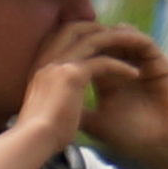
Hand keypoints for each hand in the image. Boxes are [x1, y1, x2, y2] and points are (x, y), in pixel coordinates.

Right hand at [20, 22, 146, 151]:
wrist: (32, 140)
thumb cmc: (40, 132)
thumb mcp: (46, 107)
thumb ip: (54, 96)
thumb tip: (60, 105)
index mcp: (40, 65)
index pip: (59, 35)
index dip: (79, 32)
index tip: (98, 39)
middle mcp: (46, 59)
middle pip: (74, 28)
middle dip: (97, 28)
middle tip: (119, 38)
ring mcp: (58, 64)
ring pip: (91, 40)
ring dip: (116, 41)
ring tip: (134, 48)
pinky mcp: (72, 76)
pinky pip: (103, 62)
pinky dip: (121, 66)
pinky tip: (135, 74)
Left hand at [70, 25, 167, 168]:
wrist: (161, 148)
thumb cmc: (130, 138)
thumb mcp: (94, 123)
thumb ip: (74, 108)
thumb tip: (42, 104)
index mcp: (107, 80)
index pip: (89, 54)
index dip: (74, 45)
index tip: (57, 41)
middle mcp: (125, 68)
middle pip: (104, 41)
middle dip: (90, 33)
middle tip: (75, 28)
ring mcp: (143, 65)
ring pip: (123, 38)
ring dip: (109, 32)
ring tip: (97, 31)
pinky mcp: (160, 65)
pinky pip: (145, 43)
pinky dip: (132, 36)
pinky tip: (120, 34)